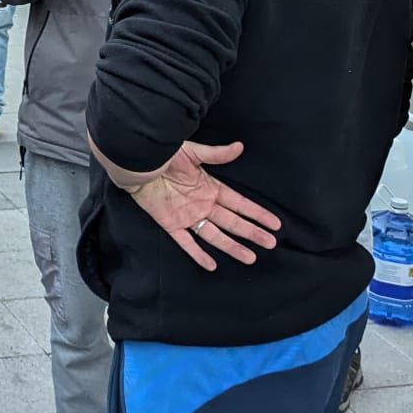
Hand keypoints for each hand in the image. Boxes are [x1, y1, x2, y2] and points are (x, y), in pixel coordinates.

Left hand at [117, 141, 281, 270]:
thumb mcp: (193, 152)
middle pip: (232, 222)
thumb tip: (239, 147)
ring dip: (232, 246)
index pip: (240, 204)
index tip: (274, 224)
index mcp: (211, 188)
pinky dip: (198, 254)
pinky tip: (211, 265)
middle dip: (252, 232)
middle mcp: (203, 204)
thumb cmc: (164, 154)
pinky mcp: (171, 224)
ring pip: (215, 235)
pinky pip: (186, 242)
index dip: (257, 214)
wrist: (137, 163)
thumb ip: (216, 154)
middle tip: (271, 243)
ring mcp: (188, 216)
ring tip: (250, 257)